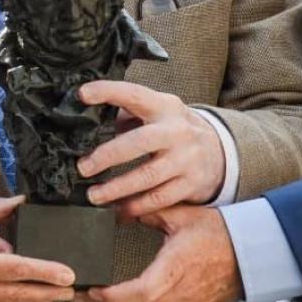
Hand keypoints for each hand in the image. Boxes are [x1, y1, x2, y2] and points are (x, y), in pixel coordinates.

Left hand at [78, 80, 224, 216]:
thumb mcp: (158, 112)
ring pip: (147, 176)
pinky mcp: (191, 183)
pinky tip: (120, 209)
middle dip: (107, 156)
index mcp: (164, 106)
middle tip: (83, 168)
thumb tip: (91, 122)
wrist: (218, 151)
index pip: (134, 94)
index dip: (108, 92)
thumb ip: (129, 115)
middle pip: (139, 142)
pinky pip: (159, 198)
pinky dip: (136, 206)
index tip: (83, 94)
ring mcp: (186, 158)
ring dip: (117, 188)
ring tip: (95, 195)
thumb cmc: (174, 130)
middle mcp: (177, 131)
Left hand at [79, 206, 241, 301]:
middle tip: (84, 294)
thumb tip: (122, 206)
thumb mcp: (183, 214)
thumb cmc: (221, 233)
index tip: (93, 289)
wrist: (253, 253)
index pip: (140, 293)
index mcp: (176, 266)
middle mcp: (179, 292)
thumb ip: (150, 211)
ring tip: (100, 300)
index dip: (112, 297)